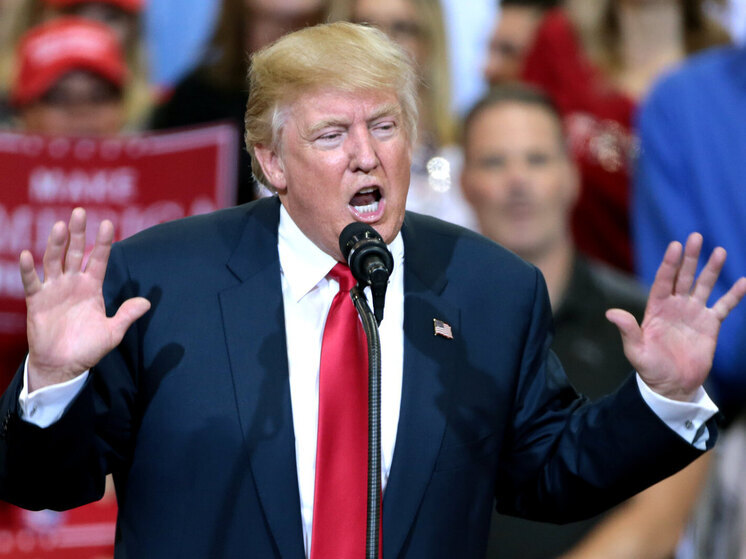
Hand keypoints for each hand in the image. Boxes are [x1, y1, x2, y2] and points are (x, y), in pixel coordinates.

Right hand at [20, 208, 150, 391]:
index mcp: (92, 287)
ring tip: (60, 226)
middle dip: (78, 233)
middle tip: (79, 211)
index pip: (98, 259)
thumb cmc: (88, 349)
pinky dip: (28, 269)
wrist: (63, 366)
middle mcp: (72, 283)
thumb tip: (147, 302)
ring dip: (56, 243)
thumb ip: (127, 315)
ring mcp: (54, 289)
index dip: (103, 242)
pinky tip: (27, 255)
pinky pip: (32, 282)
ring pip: (54, 260)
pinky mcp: (37, 301)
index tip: (108, 223)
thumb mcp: (112, 332)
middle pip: (75, 252)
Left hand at [606, 233, 745, 400]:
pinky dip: (734, 294)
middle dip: (690, 258)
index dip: (669, 264)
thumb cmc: (650, 369)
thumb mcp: (636, 351)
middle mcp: (675, 307)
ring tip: (720, 251)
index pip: (663, 281)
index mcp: (656, 309)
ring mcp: (693, 314)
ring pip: (704, 286)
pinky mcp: (710, 325)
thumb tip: (610, 313)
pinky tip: (744, 281)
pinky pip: (724, 306)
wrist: (672, 386)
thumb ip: (627, 330)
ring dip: (711, 270)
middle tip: (696, 237)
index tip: (675, 246)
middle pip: (683, 277)